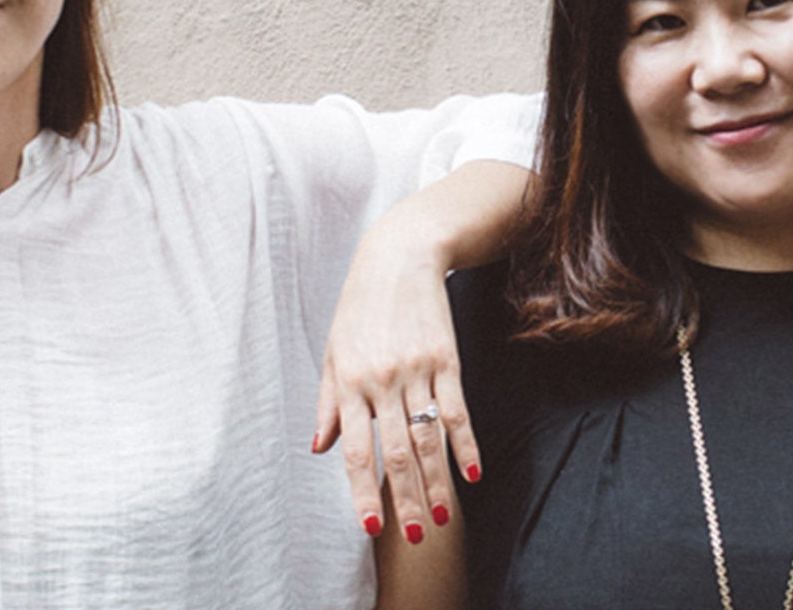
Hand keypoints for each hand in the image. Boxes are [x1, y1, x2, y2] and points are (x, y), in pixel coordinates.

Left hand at [313, 208, 479, 546]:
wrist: (399, 255)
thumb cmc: (360, 306)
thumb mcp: (333, 350)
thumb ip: (328, 403)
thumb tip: (319, 448)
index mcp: (349, 382)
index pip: (357, 449)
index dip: (363, 490)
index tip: (372, 524)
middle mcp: (382, 380)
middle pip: (397, 451)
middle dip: (406, 497)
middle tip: (414, 536)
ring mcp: (416, 370)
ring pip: (429, 436)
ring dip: (437, 481)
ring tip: (442, 517)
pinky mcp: (446, 359)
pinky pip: (457, 409)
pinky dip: (466, 443)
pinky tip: (473, 473)